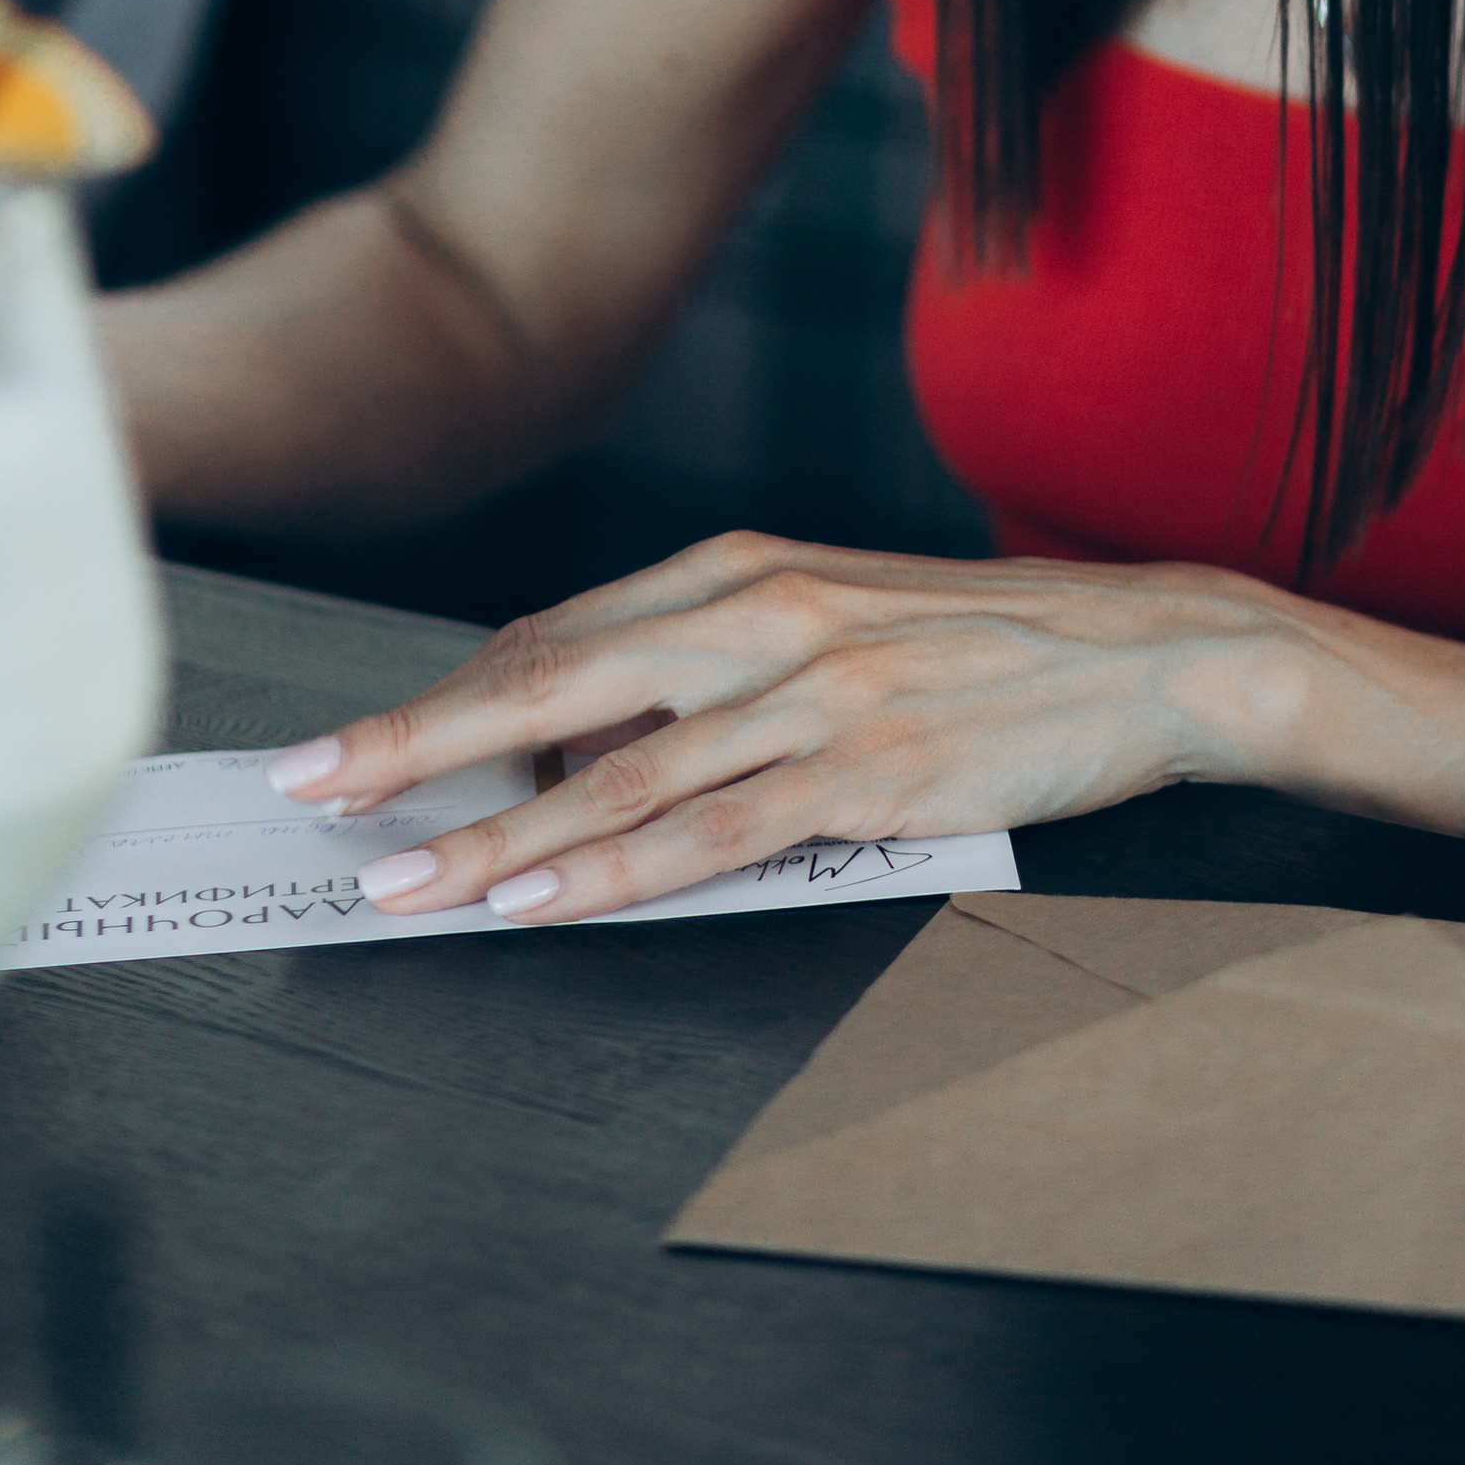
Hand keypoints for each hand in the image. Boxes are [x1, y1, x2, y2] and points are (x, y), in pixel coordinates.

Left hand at [263, 531, 1329, 921]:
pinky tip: (546, 896)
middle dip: (418, 745)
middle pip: (551, 685)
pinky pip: (713, 831)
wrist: (1149, 646)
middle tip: (315, 791)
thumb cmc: (989, 642)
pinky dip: (615, 867)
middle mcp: (760, 615)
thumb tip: (588, 749)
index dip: (443, 698)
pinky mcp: (867, 770)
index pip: (554, 639)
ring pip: (615, 773)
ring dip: (494, 836)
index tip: (352, 743)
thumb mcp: (837, 617)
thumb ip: (717, 668)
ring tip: (402, 884)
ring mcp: (813, 693)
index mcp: (744, 569)